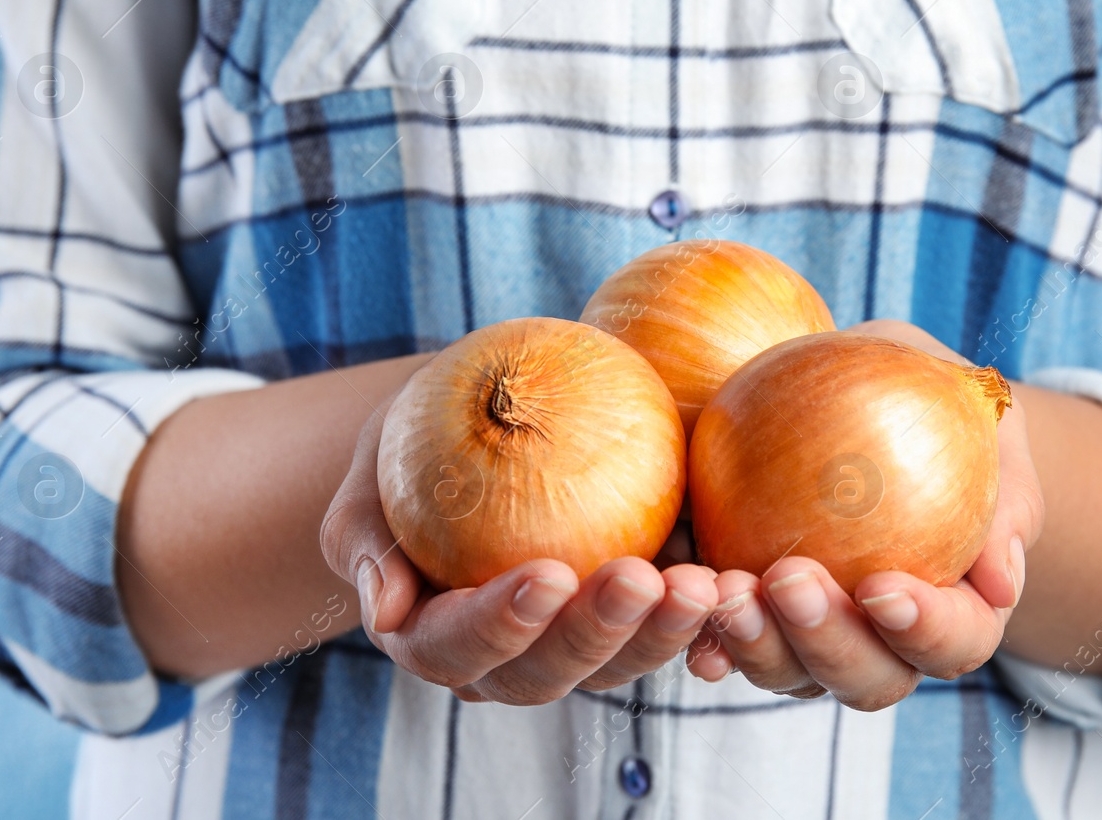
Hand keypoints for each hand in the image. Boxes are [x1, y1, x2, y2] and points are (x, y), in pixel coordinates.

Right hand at [321, 407, 718, 702]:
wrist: (477, 429)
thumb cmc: (410, 445)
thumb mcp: (371, 472)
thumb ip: (364, 536)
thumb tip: (384, 609)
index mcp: (434, 636)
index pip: (458, 648)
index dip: (502, 625)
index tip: (546, 575)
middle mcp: (505, 660)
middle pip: (548, 672)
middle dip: (597, 635)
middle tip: (640, 580)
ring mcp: (574, 646)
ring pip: (618, 663)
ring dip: (663, 632)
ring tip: (702, 584)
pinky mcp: (631, 619)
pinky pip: (669, 629)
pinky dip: (704, 616)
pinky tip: (737, 580)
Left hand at [684, 320, 1044, 709]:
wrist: (871, 399)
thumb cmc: (942, 406)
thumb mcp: (985, 418)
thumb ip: (1004, 490)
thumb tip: (1002, 581)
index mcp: (955, 610)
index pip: (954, 642)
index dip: (925, 631)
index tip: (883, 586)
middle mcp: (883, 642)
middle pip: (865, 677)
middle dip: (827, 642)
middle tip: (791, 579)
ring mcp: (812, 637)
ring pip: (787, 671)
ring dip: (754, 640)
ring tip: (726, 586)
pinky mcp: (750, 612)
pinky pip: (720, 633)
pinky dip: (698, 625)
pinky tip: (679, 593)